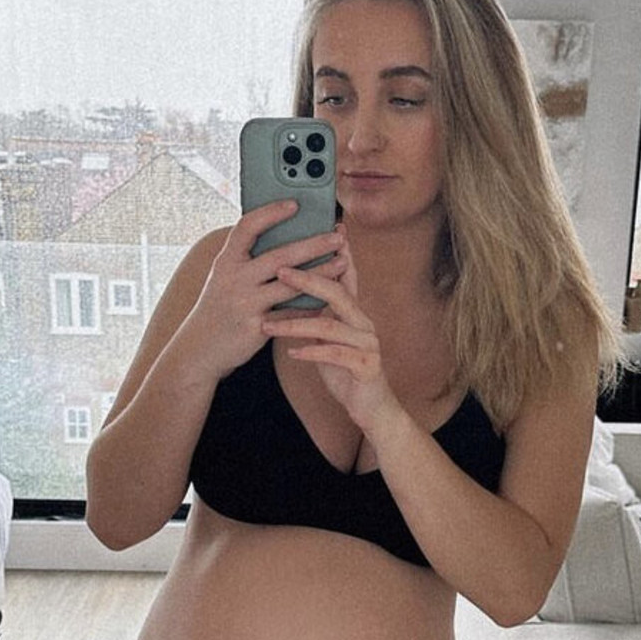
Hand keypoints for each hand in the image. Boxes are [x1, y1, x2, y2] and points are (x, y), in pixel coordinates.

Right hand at [180, 201, 346, 379]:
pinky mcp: (256, 327)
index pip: (247, 227)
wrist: (200, 348)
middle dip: (313, 244)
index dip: (271, 213)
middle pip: (279, 256)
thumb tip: (283, 235)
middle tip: (337, 236)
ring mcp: (245, 303)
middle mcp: (234, 278)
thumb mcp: (224, 276)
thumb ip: (246, 258)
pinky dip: (312, 305)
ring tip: (342, 263)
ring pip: (290, 285)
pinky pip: (291, 314)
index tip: (295, 204)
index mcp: (226, 260)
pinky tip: (329, 297)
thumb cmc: (219, 307)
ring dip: (320, 273)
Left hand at [260, 241, 400, 436]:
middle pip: (336, 293)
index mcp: (354, 314)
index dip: (336, 253)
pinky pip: (335, 356)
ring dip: (296, 324)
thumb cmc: (348, 373)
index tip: (322, 230)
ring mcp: (367, 345)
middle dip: (307, 280)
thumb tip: (293, 298)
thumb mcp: (330, 341)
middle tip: (280, 270)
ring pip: (330, 326)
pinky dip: (312, 353)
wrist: (372, 409)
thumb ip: (319, 319)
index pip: (345, 277)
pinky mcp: (366, 367)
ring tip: (268, 324)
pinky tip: (292, 354)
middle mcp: (364, 323)